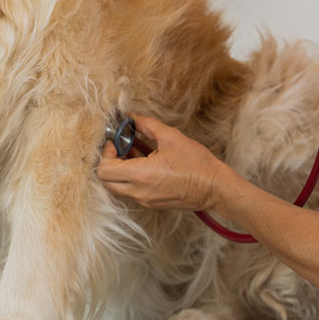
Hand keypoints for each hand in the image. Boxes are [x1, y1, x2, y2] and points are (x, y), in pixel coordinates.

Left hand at [96, 113, 228, 210]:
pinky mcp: (152, 202)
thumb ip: (147, 125)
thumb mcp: (171, 137)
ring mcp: (144, 199)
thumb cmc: (196, 164)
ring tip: (135, 151)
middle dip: (109, 161)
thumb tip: (132, 117)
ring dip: (119, 169)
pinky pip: (131, 190)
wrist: (214, 187)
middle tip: (121, 146)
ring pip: (117, 187)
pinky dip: (130, 176)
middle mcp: (139, 191)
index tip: (116, 140)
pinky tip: (145, 161)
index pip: (104, 169)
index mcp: (141, 175)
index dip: (105, 152)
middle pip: (106, 181)